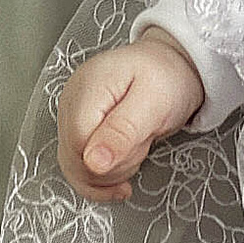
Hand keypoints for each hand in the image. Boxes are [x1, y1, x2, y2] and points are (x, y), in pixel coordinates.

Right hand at [58, 35, 203, 202]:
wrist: (172, 64)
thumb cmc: (167, 76)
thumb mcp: (155, 103)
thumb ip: (123, 133)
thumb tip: (93, 163)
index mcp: (87, 90)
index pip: (78, 146)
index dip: (108, 160)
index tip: (136, 147)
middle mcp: (72, 102)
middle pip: (76, 160)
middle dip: (114, 165)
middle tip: (142, 140)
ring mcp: (72, 115)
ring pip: (78, 168)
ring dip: (112, 170)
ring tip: (135, 142)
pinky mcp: (78, 127)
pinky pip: (79, 166)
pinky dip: (102, 178)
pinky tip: (120, 177)